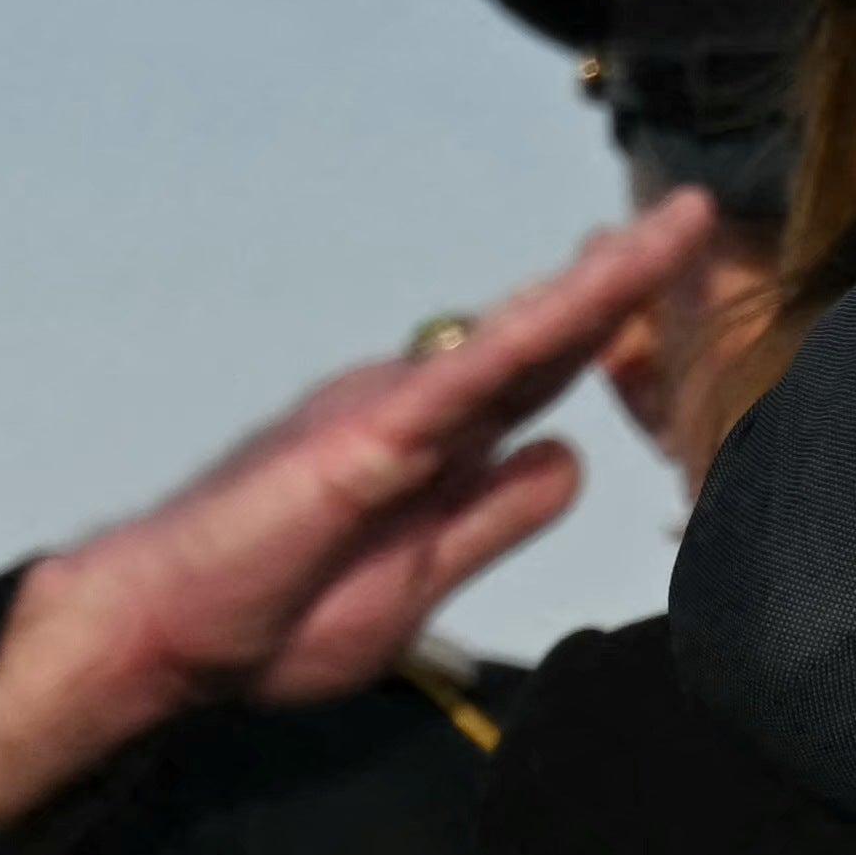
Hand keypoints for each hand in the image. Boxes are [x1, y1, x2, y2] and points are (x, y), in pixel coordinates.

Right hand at [0, 200, 734, 831]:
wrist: (163, 636)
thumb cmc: (267, 618)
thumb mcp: (418, 583)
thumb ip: (493, 518)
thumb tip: (573, 460)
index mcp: (434, 451)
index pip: (541, 382)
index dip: (611, 334)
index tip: (676, 287)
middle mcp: (416, 413)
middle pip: (541, 341)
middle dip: (624, 283)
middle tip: (693, 218)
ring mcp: (389, 418)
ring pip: (514, 343)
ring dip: (597, 289)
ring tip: (671, 234)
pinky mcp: (361, 443)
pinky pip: (460, 384)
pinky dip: (524, 341)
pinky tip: (580, 306)